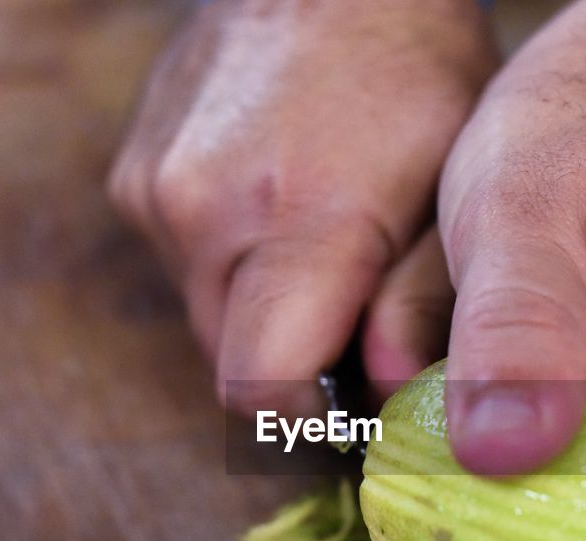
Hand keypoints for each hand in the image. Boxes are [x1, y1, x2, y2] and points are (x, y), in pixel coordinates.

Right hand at [108, 0, 497, 412]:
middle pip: (229, 364)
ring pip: (203, 318)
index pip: (260, 389)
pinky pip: (180, 265)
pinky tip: (273, 218)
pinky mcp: (131, 178)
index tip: (345, 414)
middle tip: (346, 335)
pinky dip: (226, 267)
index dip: (304, 420)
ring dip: (255, 318)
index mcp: (301, 220)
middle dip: (287, 370)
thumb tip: (384, 400)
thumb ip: (420, 304)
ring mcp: (156, 193)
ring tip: (316, 263)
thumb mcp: (454, 191)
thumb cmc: (416, 75)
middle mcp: (206, 213)